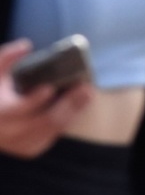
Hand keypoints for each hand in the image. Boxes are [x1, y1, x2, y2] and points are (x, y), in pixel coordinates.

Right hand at [0, 40, 90, 157]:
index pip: (16, 109)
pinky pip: (52, 136)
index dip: (34, 100)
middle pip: (44, 121)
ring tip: (86, 95)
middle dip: (68, 104)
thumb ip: (6, 58)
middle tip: (85, 88)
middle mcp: (7, 132)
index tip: (49, 87)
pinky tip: (76, 107)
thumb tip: (26, 45)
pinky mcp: (29, 149)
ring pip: (52, 129)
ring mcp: (19, 144)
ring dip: (73, 112)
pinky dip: (65, 121)